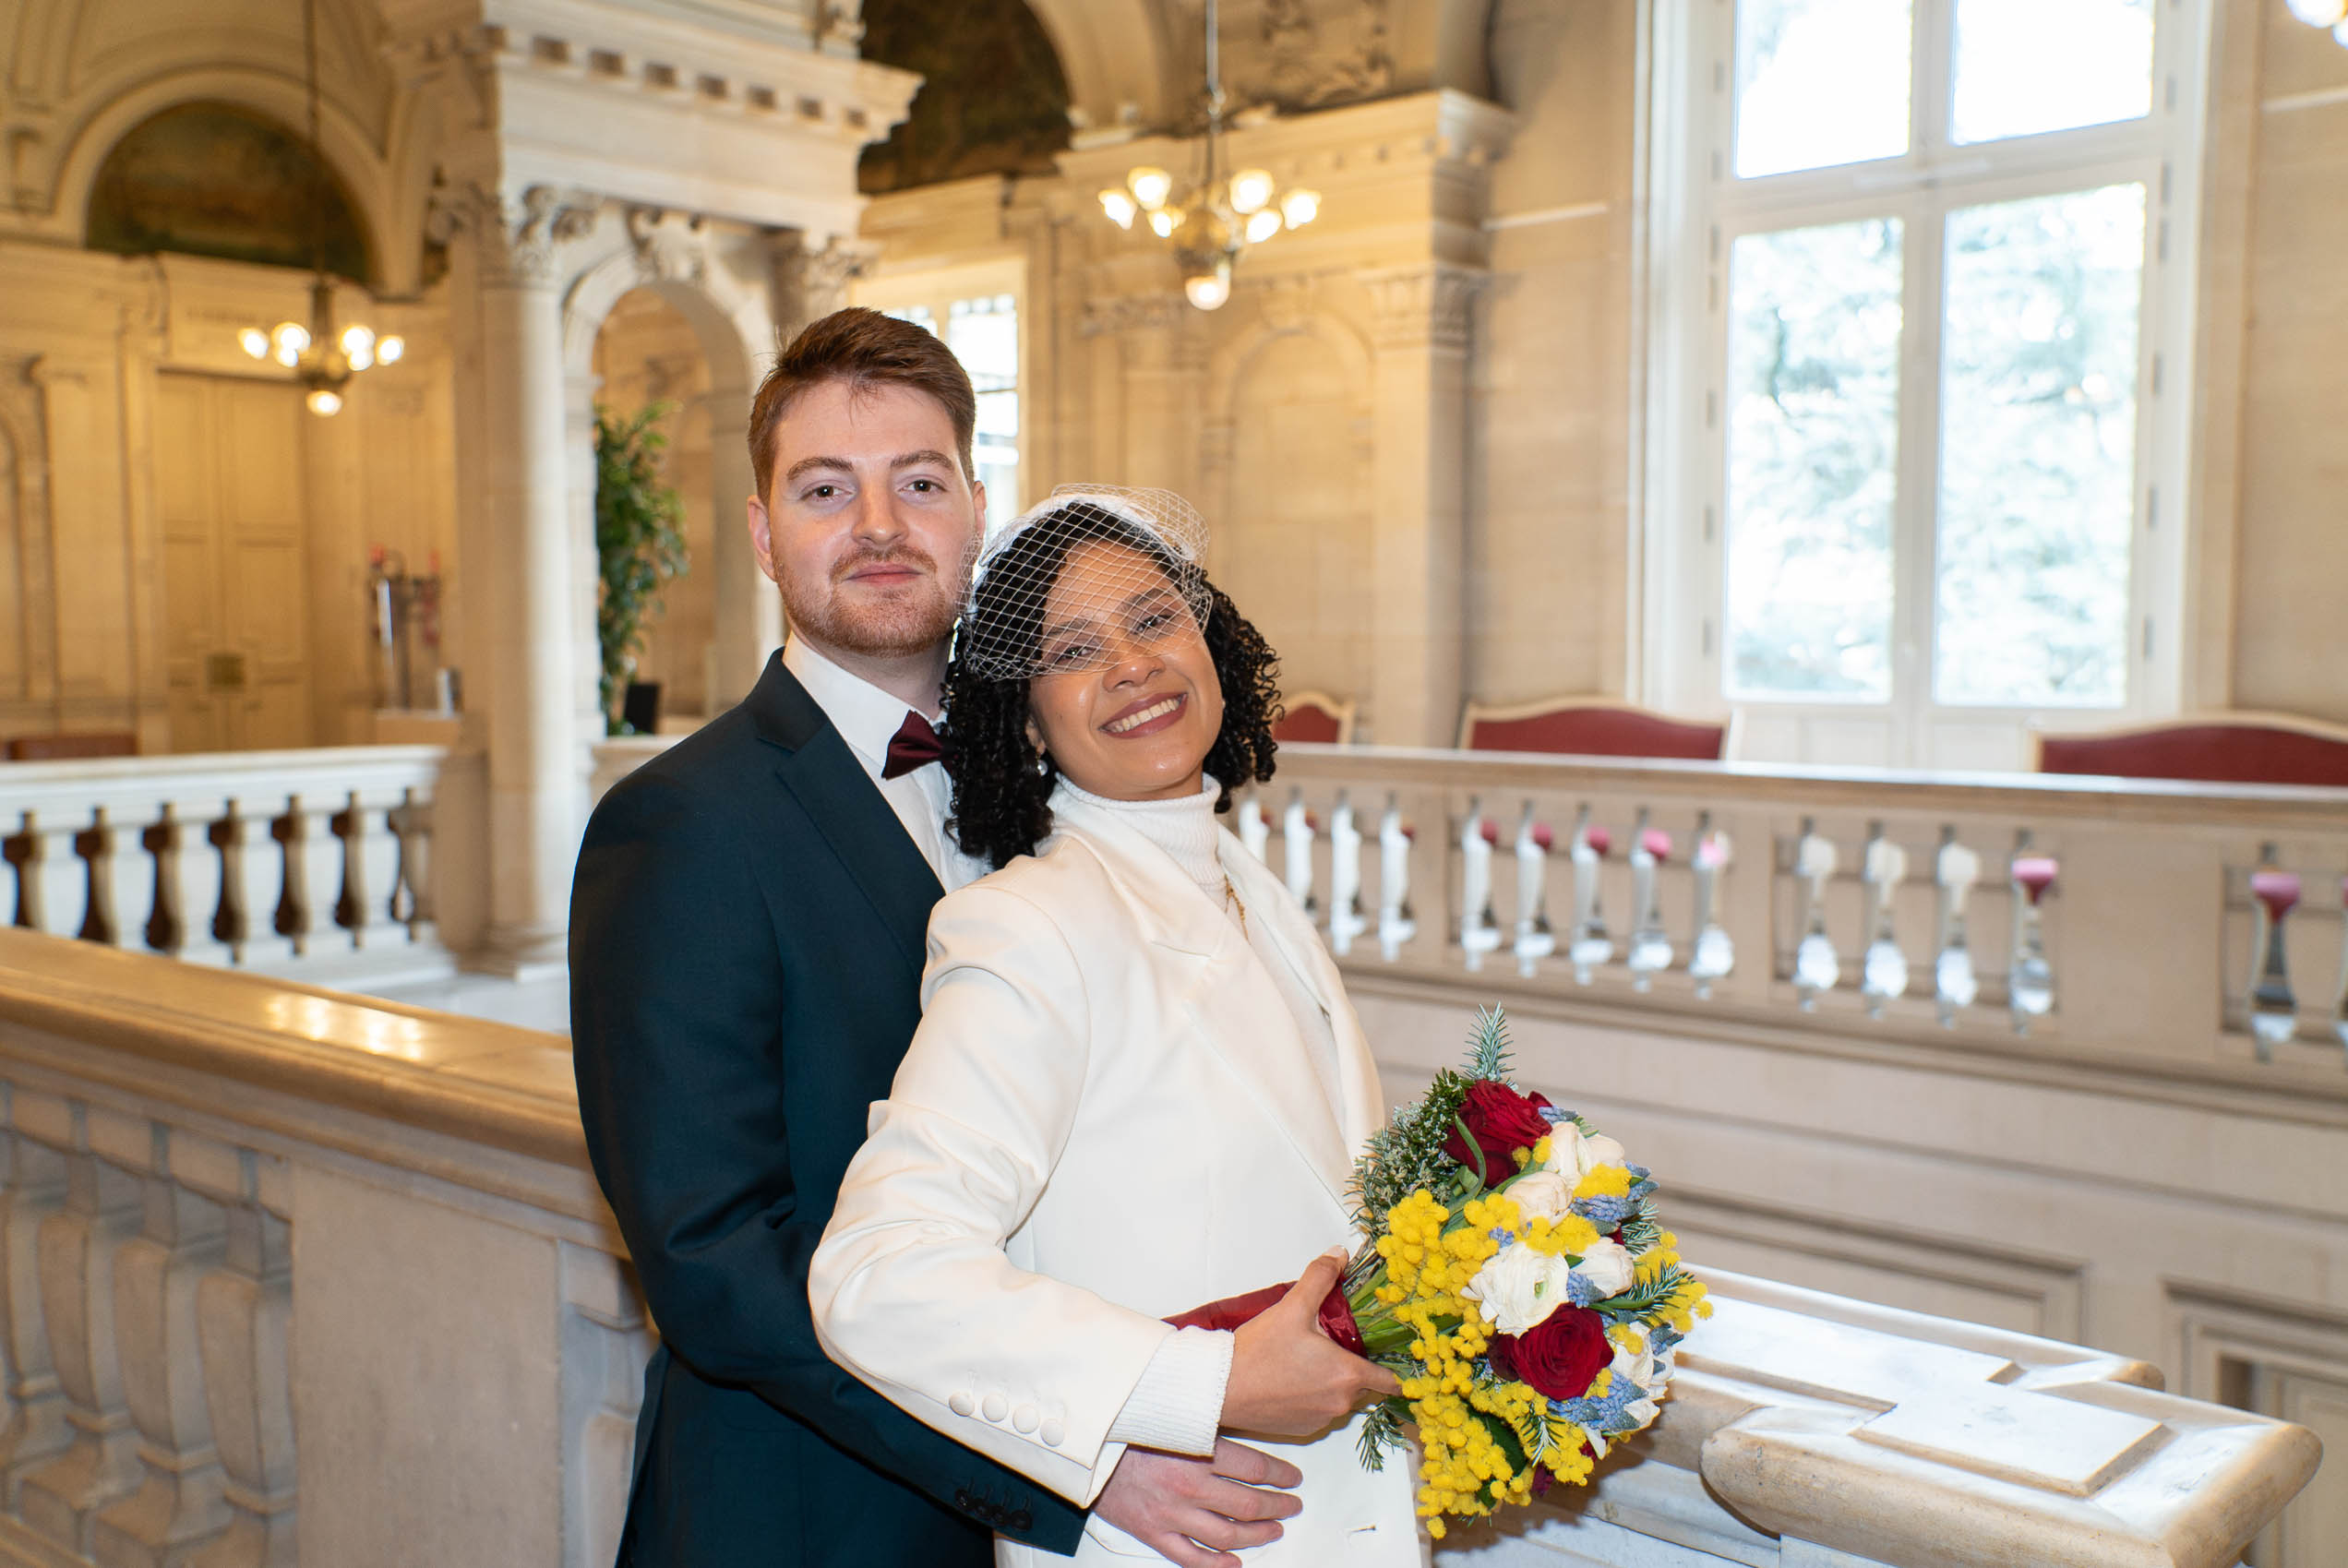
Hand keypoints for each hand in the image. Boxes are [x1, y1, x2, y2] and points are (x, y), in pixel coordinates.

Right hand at [1093, 1439, 1304, 1567]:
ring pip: (1228, 1535)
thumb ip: (1207, 1426)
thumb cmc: (1126, 1429)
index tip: (1293, 1478)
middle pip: (1249, 1504)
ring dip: (1257, 1536)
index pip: (1256, 1468)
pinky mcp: (1154, 1533)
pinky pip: (1192, 1557)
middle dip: (1277, 1507)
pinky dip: (1217, 1564)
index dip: (1281, 1475)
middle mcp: (1190, 1486)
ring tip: (1273, 1531)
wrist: (1085, 1450)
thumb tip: (1241, 1425)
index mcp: (1198, 1452)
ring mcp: (1173, 1514)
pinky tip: (1234, 1563)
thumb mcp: (1174, 1416)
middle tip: (1291, 1506)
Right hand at [1221, 1250, 1401, 1436]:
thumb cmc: (1257, 1353)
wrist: (1220, 1389)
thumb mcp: (1292, 1307)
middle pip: (1363, 1387)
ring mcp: (1320, 1420)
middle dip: (1353, 1368)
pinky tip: (1292, 1380)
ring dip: (1332, 1383)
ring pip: (1340, 1400)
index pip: (1389, 1381)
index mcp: (1346, 1375)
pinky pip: (1319, 1412)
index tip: (1384, 1356)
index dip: (1391, 1367)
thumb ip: (1320, 1277)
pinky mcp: (1300, 1429)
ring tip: (1306, 1360)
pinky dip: (1313, 1398)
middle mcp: (1339, 1403)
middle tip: (1330, 1345)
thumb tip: (1339, 1256)